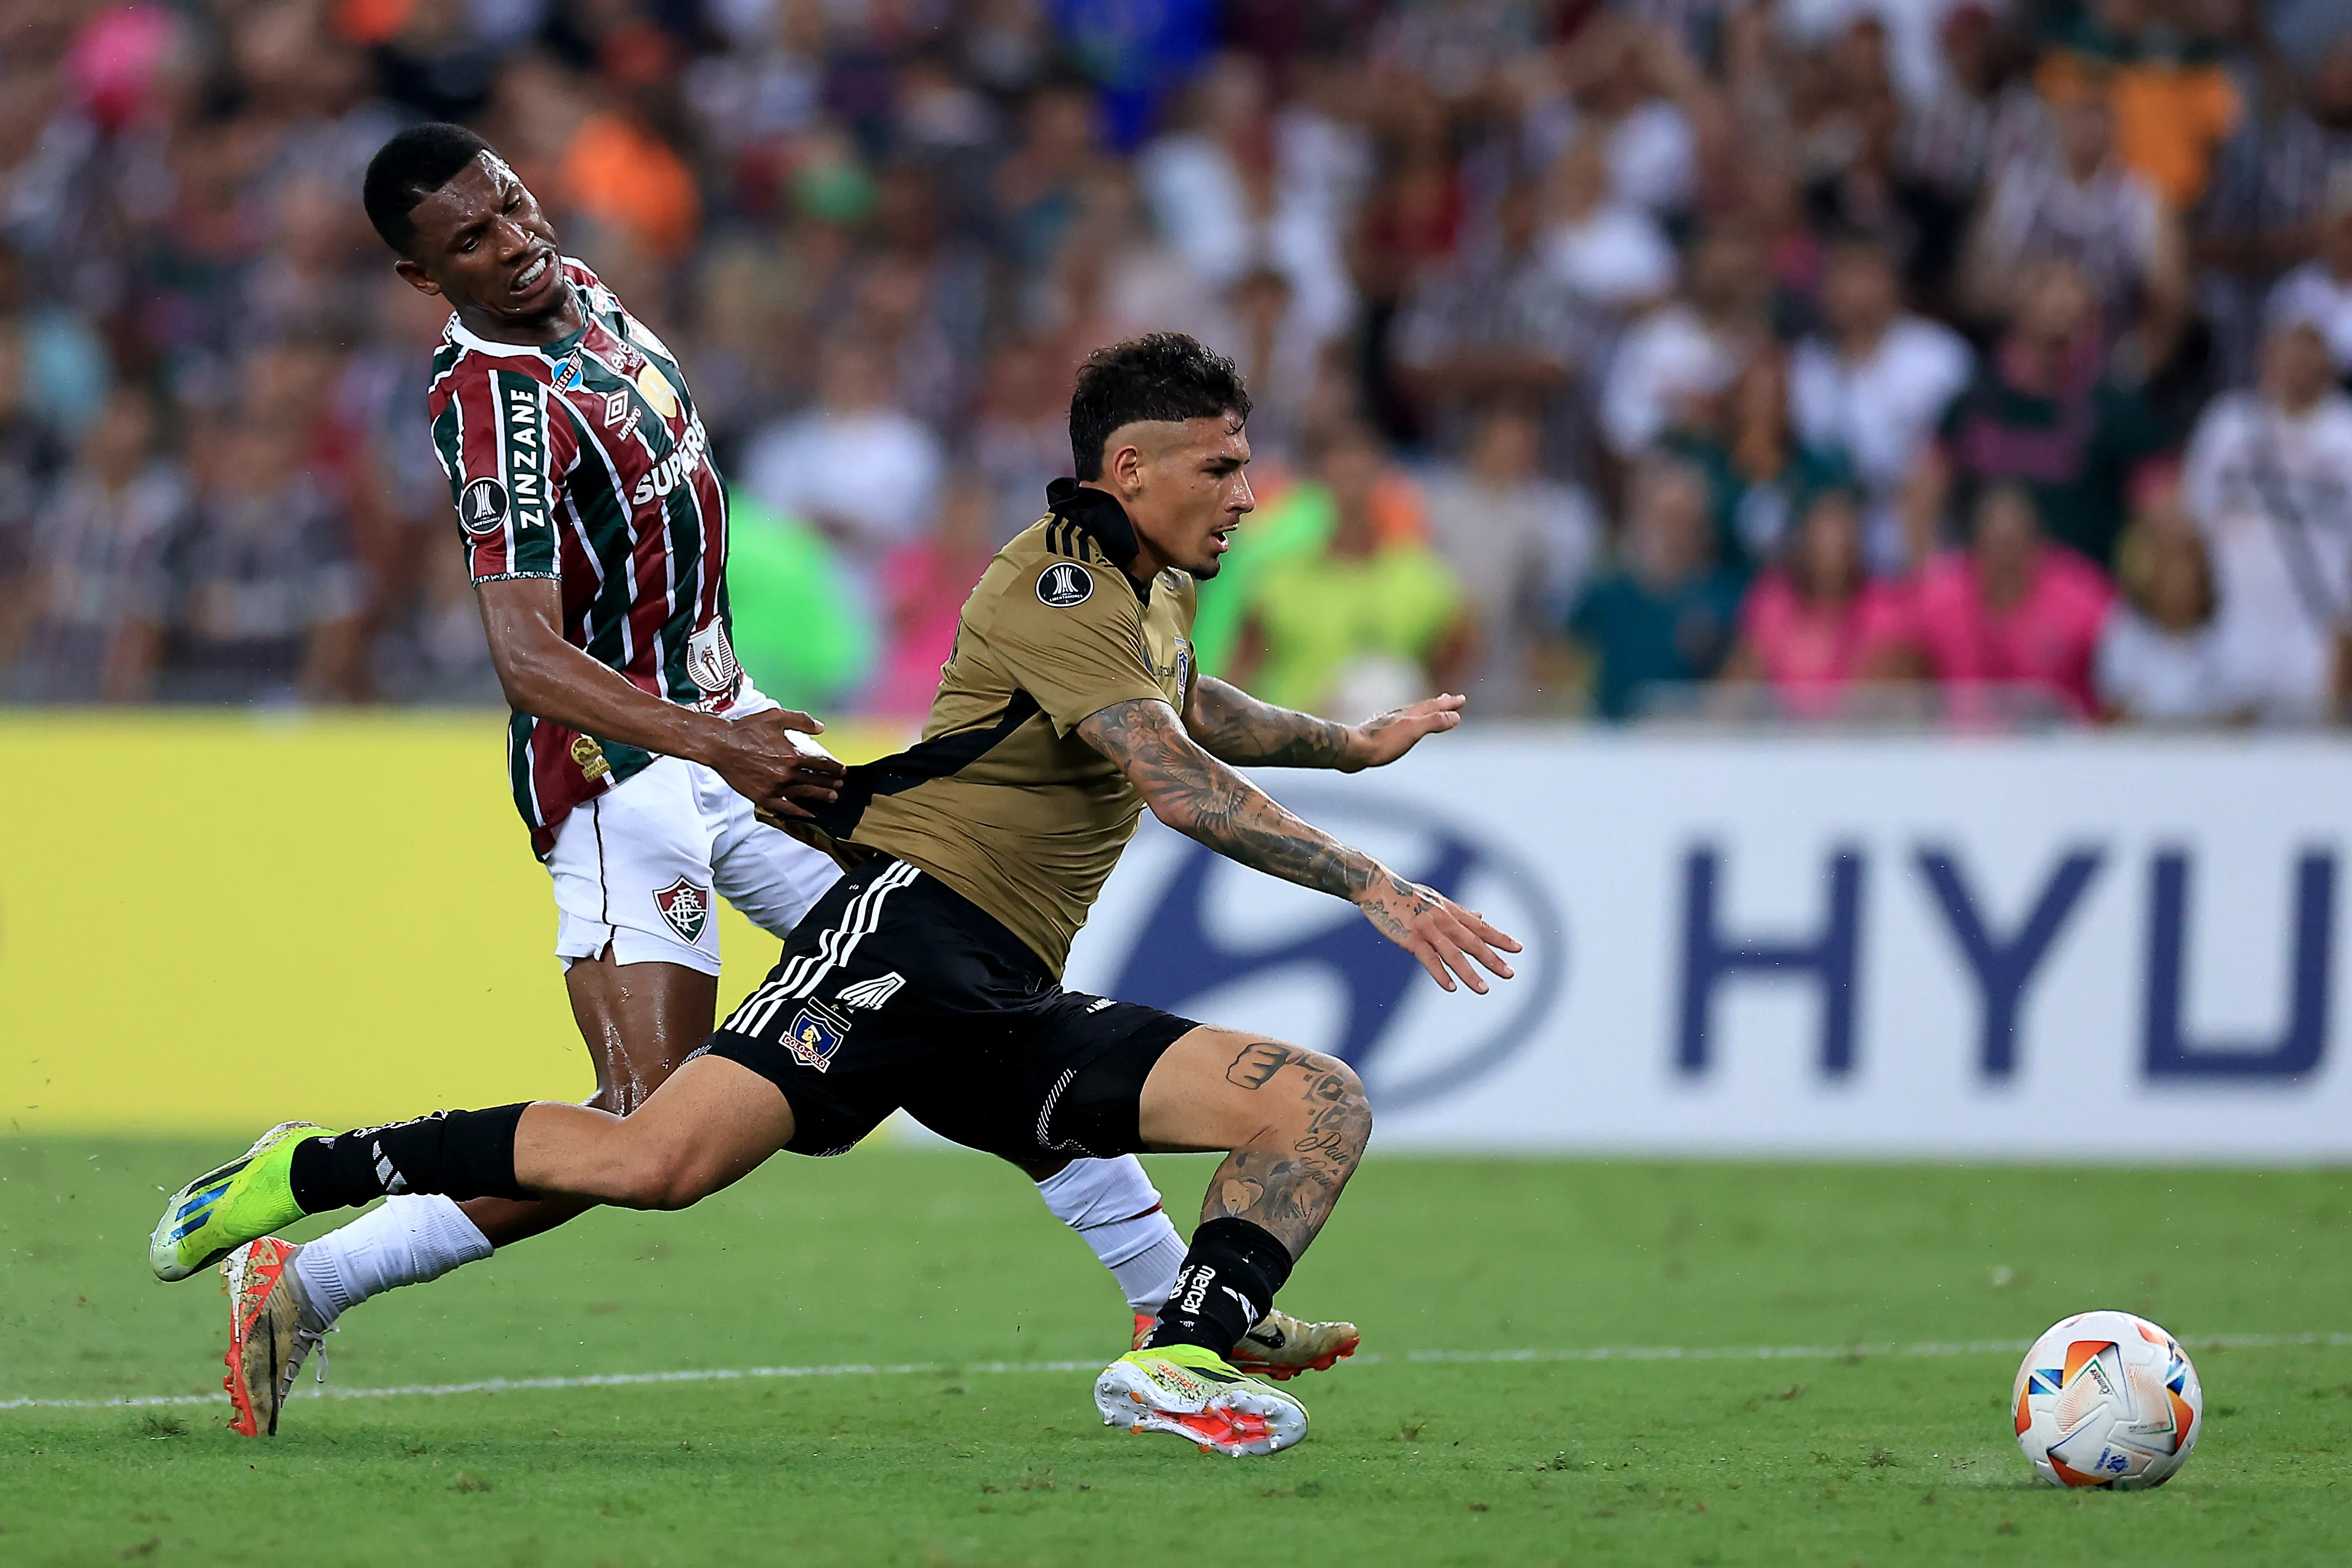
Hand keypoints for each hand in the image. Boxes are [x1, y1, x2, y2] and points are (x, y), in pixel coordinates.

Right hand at [707, 708, 844, 819]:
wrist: (721, 745)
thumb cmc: (747, 729)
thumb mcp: (776, 717)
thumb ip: (801, 721)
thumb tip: (821, 728)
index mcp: (794, 755)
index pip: (822, 765)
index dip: (835, 768)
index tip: (842, 770)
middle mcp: (788, 774)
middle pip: (817, 781)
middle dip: (831, 782)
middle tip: (840, 784)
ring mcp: (776, 788)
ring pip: (806, 795)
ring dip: (822, 796)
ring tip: (832, 797)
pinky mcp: (764, 797)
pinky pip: (786, 808)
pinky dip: (800, 812)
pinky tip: (809, 814)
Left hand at [1340, 695, 1464, 771]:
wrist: (1352, 749)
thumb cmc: (1382, 742)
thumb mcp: (1412, 731)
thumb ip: (1433, 722)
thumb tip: (1455, 716)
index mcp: (1409, 715)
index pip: (1433, 707)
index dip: (1448, 704)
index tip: (1461, 699)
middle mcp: (1398, 716)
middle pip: (1422, 707)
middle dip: (1437, 704)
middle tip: (1448, 699)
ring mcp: (1387, 724)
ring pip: (1409, 714)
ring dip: (1421, 712)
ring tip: (1427, 711)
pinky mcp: (1377, 734)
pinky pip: (1398, 724)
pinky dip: (1406, 722)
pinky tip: (1398, 726)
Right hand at [1355, 870, 1520, 993]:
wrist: (1379, 888)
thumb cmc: (1408, 895)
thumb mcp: (1438, 901)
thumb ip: (1460, 912)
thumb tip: (1481, 916)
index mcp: (1451, 911)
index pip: (1481, 927)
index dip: (1500, 938)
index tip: (1518, 948)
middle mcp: (1444, 920)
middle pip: (1473, 942)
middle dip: (1493, 959)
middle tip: (1510, 974)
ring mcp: (1428, 929)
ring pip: (1453, 954)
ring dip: (1470, 973)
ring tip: (1484, 989)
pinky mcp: (1411, 938)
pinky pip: (1429, 959)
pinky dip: (1441, 973)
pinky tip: (1451, 987)